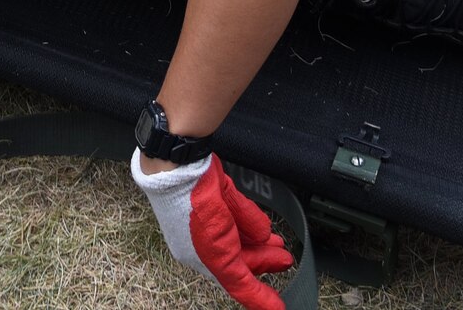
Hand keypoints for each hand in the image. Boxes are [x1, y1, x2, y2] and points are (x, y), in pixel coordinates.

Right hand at [130, 149, 291, 308]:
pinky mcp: (217, 195)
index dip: (258, 295)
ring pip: (241, 237)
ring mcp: (210, 218)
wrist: (177, 166)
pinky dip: (251, 221)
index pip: (235, 280)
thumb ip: (243, 254)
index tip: (276, 306)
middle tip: (285, 261)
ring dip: (261, 243)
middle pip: (240, 257)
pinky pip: (238, 213)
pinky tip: (264, 228)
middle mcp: (204, 239)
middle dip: (264, 261)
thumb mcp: (219, 245)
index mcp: (200, 255)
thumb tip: (263, 241)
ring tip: (279, 245)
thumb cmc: (189, 207)